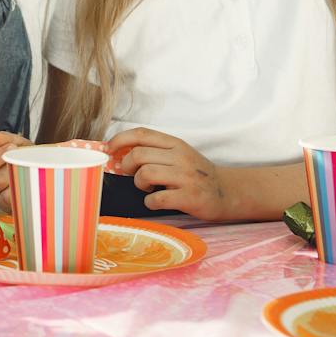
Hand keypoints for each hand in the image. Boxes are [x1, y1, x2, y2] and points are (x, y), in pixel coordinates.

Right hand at [0, 130, 33, 214]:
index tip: (11, 147)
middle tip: (25, 158)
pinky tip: (35, 183)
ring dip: (22, 180)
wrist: (44, 175)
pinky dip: (28, 192)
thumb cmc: (26, 160)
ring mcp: (2, 202)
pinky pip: (21, 204)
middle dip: (12, 168)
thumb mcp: (19, 146)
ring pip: (8, 193)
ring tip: (33, 169)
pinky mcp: (15, 210)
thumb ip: (6, 139)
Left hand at [108, 127, 232, 219]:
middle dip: (127, 166)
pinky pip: (157, 198)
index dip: (119, 140)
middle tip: (133, 175)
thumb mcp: (178, 154)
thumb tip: (119, 152)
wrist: (227, 192)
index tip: (108, 150)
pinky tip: (155, 201)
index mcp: (175, 143)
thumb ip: (155, 150)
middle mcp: (181, 157)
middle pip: (138, 155)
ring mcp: (186, 177)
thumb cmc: (195, 174)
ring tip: (148, 188)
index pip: (141, 134)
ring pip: (145, 174)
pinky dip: (150, 202)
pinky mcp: (190, 197)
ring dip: (139, 184)